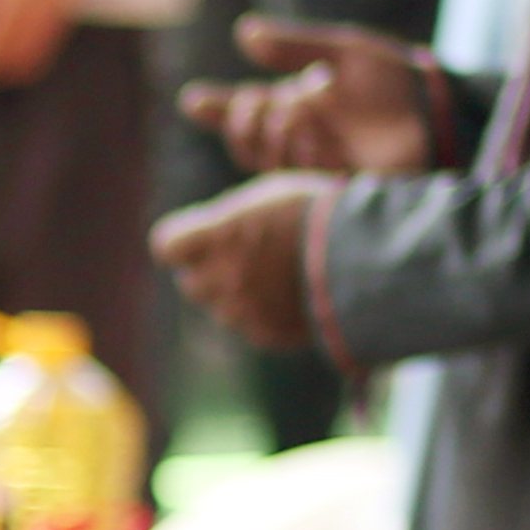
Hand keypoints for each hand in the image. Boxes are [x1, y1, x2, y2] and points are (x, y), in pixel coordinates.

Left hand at [152, 171, 336, 354]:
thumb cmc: (316, 212)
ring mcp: (242, 310)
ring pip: (220, 307)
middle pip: (190, 282)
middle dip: (208, 270)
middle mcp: (221, 278)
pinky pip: (250, 326)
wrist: (364, 254)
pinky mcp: (265, 333)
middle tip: (243, 255)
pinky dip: (262, 314)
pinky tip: (289, 294)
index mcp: (215, 236)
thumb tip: (206, 237)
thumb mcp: (265, 196)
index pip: (165, 246)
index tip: (197, 237)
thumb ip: (226, 222)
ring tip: (273, 274)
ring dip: (234, 294)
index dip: (180, 241)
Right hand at [179, 17, 441, 177]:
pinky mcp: (328, 187)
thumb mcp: (342, 52)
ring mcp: (314, 166)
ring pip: (263, 157)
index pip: (244, 112)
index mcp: (300, 107)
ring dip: (274, 128)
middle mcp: (302, 140)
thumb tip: (244, 32)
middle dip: (243, 116)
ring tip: (303, 106)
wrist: (439, 115)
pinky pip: (292, 172)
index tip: (194, 99)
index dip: (217, 109)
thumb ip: (293, 46)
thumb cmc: (397, 82)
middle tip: (263, 97)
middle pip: (245, 139)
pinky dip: (296, 146)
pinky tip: (316, 126)